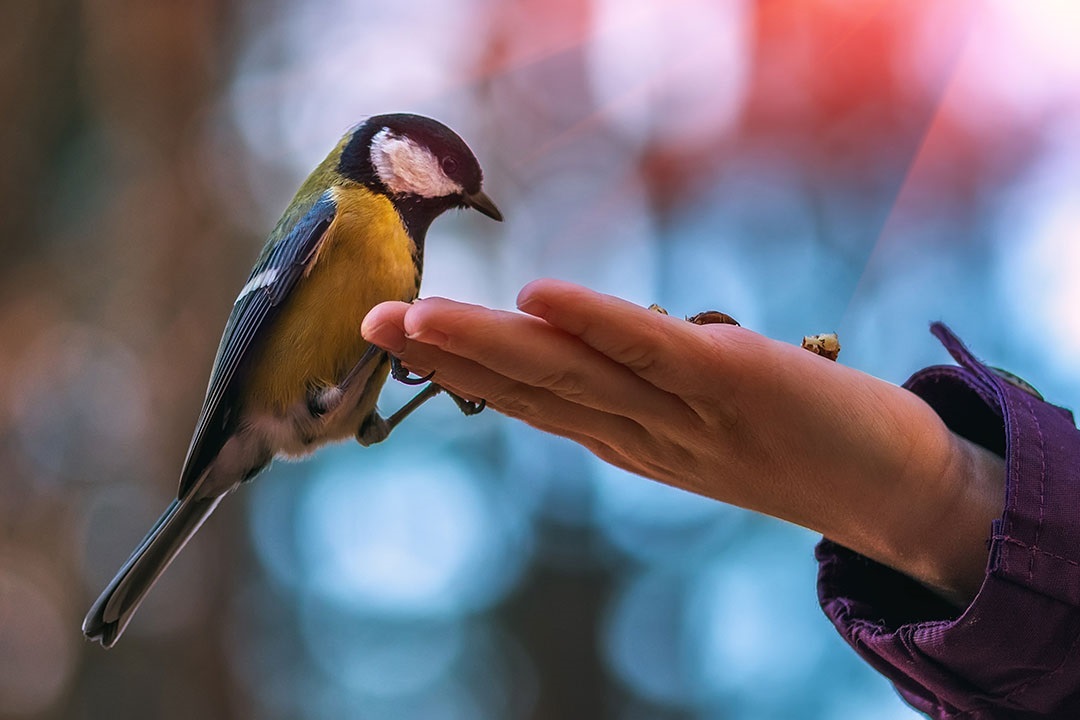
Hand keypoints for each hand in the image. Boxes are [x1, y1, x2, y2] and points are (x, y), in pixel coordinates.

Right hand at [362, 279, 1003, 604]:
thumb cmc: (791, 439)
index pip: (529, 400)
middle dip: (446, 356)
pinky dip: (597, 324)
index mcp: (626, 436)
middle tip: (368, 322)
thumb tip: (584, 338)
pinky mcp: (734, 378)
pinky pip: (654, 349)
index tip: (396, 336)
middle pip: (530, 389)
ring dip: (489, 344)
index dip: (459, 370)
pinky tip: (539, 298)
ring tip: (415, 316)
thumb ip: (635, 384)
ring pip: (571, 374)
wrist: (893, 486)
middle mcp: (639, 431)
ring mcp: (682, 410)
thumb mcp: (694, 417)